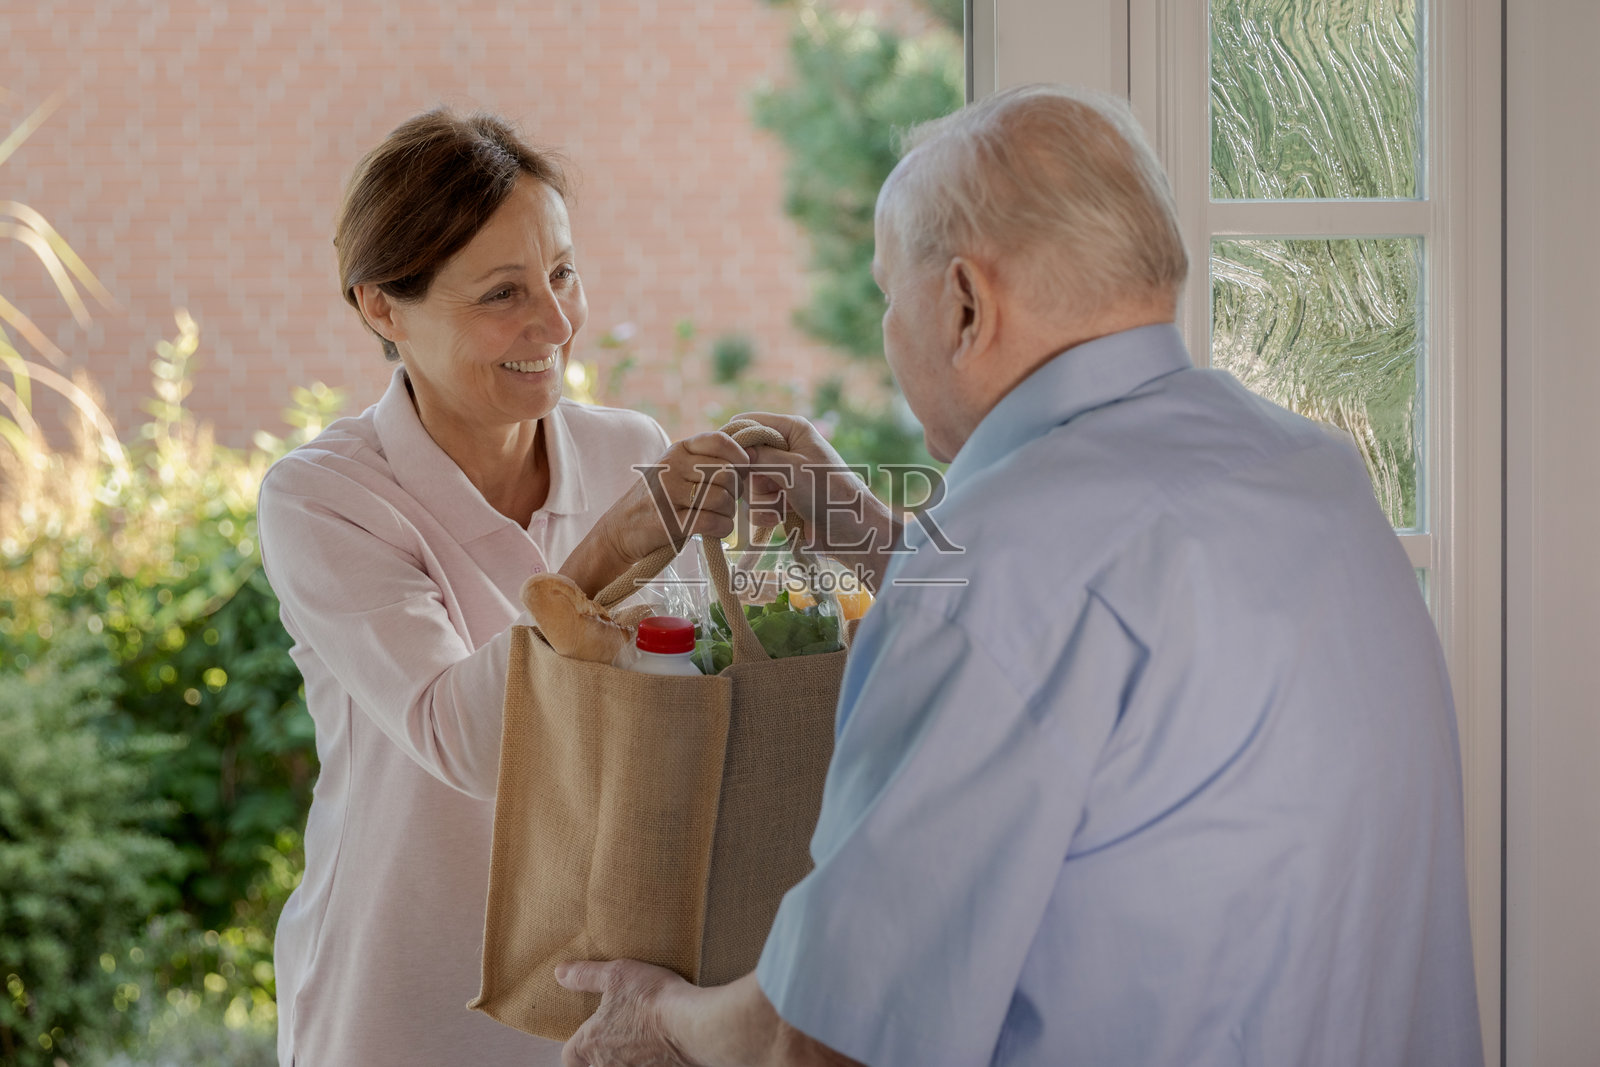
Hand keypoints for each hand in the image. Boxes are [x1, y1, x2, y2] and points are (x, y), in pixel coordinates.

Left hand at [556, 959, 698, 1066]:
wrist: (691, 1026)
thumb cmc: (651, 999)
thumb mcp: (616, 975)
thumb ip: (586, 976)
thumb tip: (560, 973)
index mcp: (591, 1043)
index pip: (570, 1057)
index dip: (576, 1047)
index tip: (584, 1039)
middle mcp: (608, 1065)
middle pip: (596, 1064)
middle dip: (604, 1051)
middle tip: (620, 1031)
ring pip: (622, 1066)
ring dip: (629, 1055)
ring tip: (643, 1035)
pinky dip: (651, 1058)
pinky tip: (663, 1042)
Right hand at [593, 430, 748, 564]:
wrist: (620, 530)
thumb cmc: (659, 500)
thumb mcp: (677, 470)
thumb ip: (706, 461)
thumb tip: (751, 458)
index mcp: (678, 450)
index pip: (719, 441)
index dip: (739, 457)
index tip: (743, 471)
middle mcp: (672, 467)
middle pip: (726, 474)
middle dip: (735, 492)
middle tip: (728, 502)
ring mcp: (669, 494)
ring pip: (722, 498)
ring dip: (729, 513)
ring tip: (719, 516)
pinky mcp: (670, 521)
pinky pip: (712, 521)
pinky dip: (722, 528)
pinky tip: (716, 530)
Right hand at [733, 412, 898, 592]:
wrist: (850, 531)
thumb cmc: (828, 492)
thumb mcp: (792, 468)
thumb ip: (759, 456)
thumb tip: (734, 452)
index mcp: (793, 430)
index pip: (751, 422)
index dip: (736, 438)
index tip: (727, 458)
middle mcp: (787, 449)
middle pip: (746, 458)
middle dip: (754, 478)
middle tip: (771, 487)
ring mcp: (784, 476)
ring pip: (750, 485)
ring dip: (763, 500)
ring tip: (784, 505)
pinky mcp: (782, 500)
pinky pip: (757, 505)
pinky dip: (767, 514)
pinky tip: (782, 517)